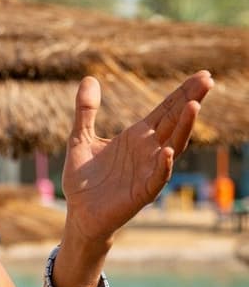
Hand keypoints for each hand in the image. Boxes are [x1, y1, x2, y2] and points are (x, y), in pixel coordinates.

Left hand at [61, 71, 213, 246]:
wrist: (78, 211)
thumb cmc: (84, 177)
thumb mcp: (80, 137)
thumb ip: (86, 110)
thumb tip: (90, 78)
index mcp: (137, 136)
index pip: (165, 110)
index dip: (182, 93)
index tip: (203, 74)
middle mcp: (148, 150)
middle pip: (174, 122)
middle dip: (191, 101)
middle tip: (208, 80)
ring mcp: (148, 171)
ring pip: (172, 146)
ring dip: (183, 127)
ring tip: (193, 106)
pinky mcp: (142, 192)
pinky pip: (157, 178)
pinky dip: (163, 165)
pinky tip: (166, 151)